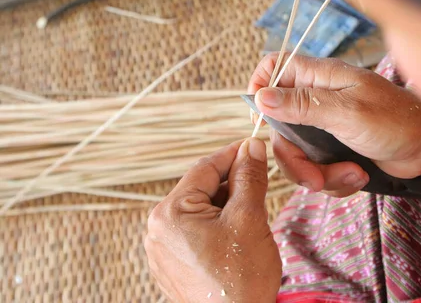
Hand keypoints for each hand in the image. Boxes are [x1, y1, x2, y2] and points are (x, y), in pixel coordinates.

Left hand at [145, 138, 281, 302]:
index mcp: (170, 212)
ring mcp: (162, 250)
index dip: (233, 154)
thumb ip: (248, 177)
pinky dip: (216, 226)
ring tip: (251, 219)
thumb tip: (252, 146)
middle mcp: (158, 229)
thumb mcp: (249, 217)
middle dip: (232, 185)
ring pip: (199, 211)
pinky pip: (195, 233)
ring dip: (226, 207)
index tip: (254, 146)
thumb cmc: (240, 277)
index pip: (205, 168)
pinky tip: (237, 237)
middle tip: (260, 184)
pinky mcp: (172, 266)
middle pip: (201, 190)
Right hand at [248, 54, 420, 196]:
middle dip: (294, 159)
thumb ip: (303, 104)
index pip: (275, 67)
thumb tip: (261, 97)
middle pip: (279, 126)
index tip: (264, 119)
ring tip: (350, 175)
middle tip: (314, 177)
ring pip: (297, 153)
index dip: (261, 88)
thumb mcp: (347, 111)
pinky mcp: (335, 149)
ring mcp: (326, 125)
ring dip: (318, 174)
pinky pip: (317, 168)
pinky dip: (334, 179)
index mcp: (320, 78)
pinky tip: (357, 176)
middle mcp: (318, 99)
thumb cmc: (396, 120)